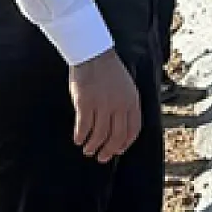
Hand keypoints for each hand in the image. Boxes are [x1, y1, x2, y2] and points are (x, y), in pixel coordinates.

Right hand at [69, 48, 141, 162]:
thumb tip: (120, 128)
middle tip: (102, 157)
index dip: (125, 143)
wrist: (93, 53)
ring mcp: (103, 104)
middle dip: (109, 151)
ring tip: (88, 150)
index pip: (133, 129)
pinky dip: (81, 136)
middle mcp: (119, 105)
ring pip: (99, 135)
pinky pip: (84, 127)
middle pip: (116, 136)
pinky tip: (78, 140)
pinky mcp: (86, 103)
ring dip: (93, 146)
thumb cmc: (108, 71)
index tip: (118, 150)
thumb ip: (126, 105)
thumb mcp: (126, 87)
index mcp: (132, 101)